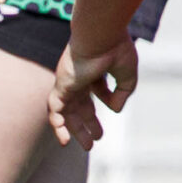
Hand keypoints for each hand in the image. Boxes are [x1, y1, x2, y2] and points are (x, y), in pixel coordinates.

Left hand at [49, 36, 139, 150]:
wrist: (100, 36)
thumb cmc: (115, 50)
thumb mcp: (127, 75)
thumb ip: (123, 92)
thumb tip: (114, 110)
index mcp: (94, 69)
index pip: (97, 89)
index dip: (107, 99)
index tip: (115, 104)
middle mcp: (78, 77)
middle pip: (80, 104)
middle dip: (88, 123)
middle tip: (96, 139)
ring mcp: (67, 82)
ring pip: (67, 111)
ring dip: (75, 129)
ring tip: (88, 146)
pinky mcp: (60, 87)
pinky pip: (54, 110)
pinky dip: (58, 125)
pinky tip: (65, 140)